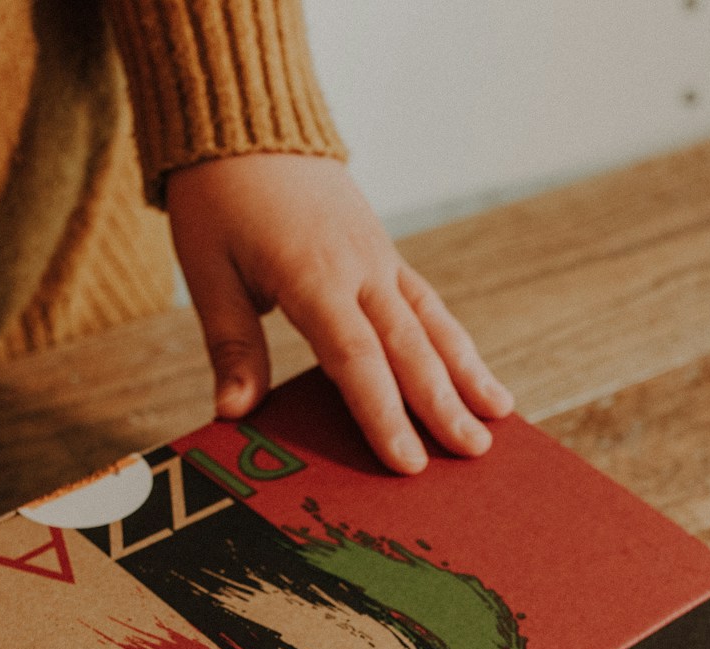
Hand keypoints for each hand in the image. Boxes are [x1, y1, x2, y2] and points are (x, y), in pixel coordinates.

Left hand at [166, 153, 514, 474]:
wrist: (248, 127)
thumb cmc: (219, 201)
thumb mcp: (209, 272)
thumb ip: (230, 345)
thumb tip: (233, 413)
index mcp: (311, 275)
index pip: (355, 357)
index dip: (382, 413)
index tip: (406, 461)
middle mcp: (358, 267)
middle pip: (408, 346)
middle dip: (443, 404)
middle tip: (474, 452)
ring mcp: (378, 257)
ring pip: (432, 321)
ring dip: (467, 371)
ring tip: (500, 415)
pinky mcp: (385, 252)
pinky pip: (427, 302)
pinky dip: (453, 340)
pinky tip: (474, 373)